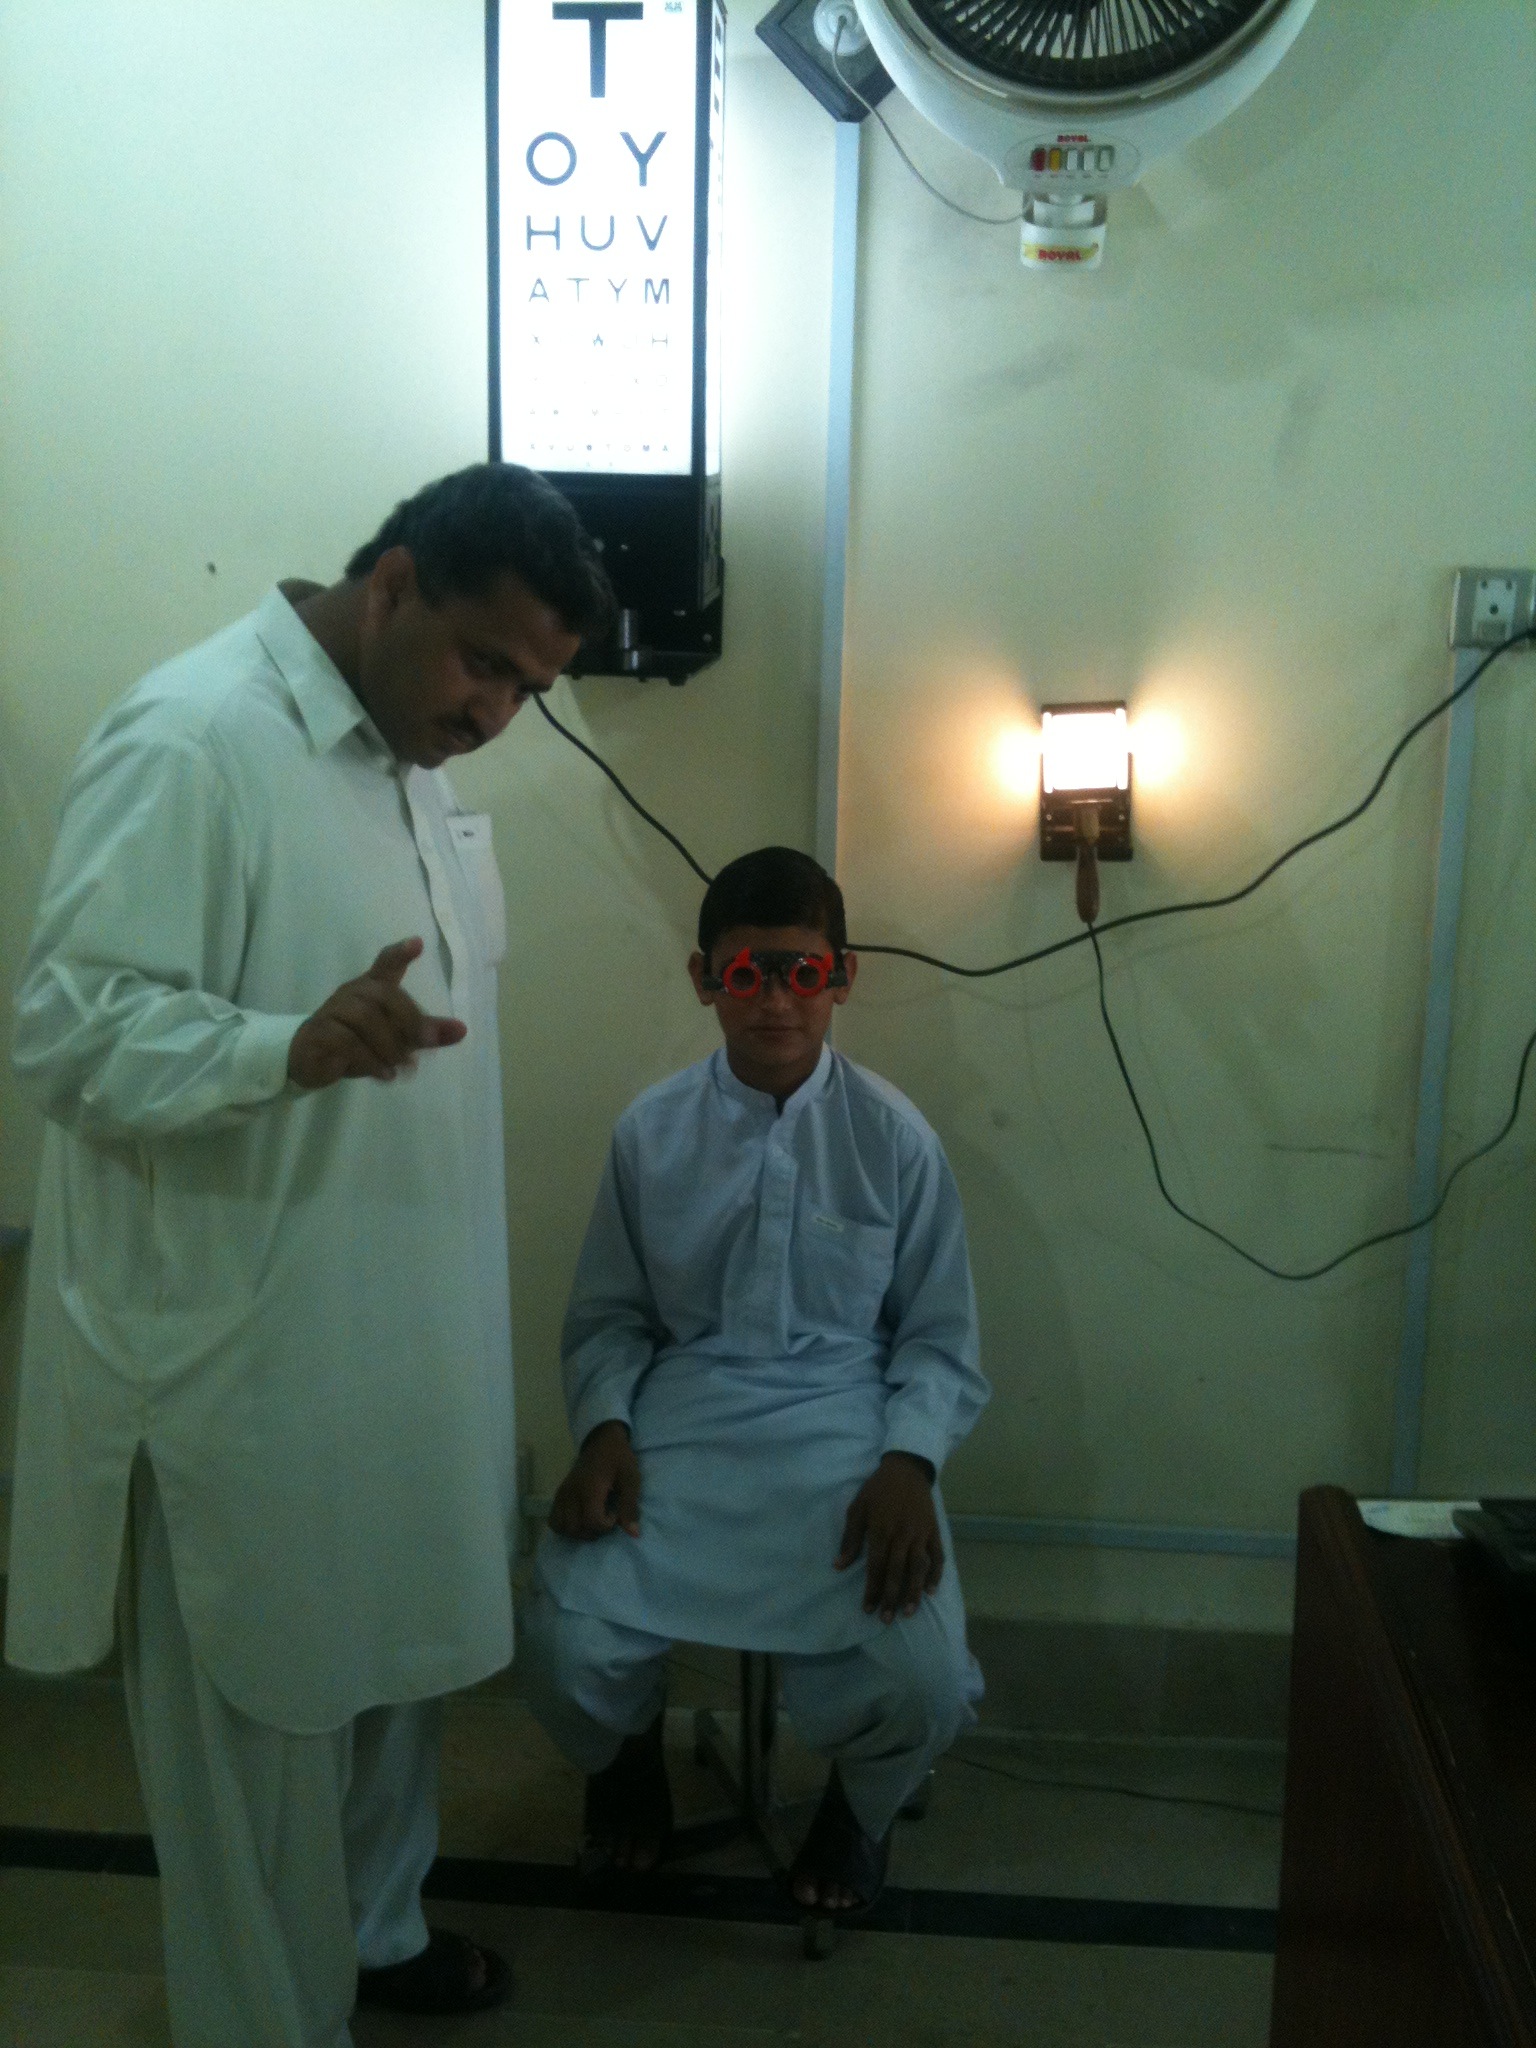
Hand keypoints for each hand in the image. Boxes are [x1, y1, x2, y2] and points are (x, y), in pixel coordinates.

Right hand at [287, 938, 466, 1088]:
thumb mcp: (395, 1040)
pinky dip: (370, 1060)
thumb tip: (462, 1030)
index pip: (385, 964)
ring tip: (403, 1067)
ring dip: (390, 1045)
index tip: (417, 944)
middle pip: (384, 994)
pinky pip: (347, 1041)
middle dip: (411, 1019)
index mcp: (371, 989)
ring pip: (365, 1018)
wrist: (308, 1061)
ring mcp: (333, 1011)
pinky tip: (385, 1074)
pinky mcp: (319, 1033)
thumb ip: (426, 1034)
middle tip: (429, 1042)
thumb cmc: (355, 1044)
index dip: (400, 954)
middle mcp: (352, 994)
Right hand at [548, 1421, 641, 1540]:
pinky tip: (579, 1519)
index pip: (591, 1520)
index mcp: (589, 1487)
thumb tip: (633, 1534)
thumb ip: (630, 1506)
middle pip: (574, 1528)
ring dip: (577, 1531)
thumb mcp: (631, 1478)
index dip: (606, 1525)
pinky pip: (553, 1520)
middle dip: (592, 1531)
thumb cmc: (619, 1459)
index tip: (614, 1513)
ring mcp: (562, 1493)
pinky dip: (564, 1526)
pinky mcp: (558, 1494)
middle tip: (604, 1518)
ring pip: (560, 1526)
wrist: (602, 1440)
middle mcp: (571, 1492)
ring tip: (591, 1521)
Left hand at [834, 1452, 943, 1622]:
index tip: (868, 1609)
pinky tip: (930, 1590)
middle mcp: (902, 1535)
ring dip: (914, 1591)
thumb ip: (850, 1538)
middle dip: (891, 1597)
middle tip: (886, 1619)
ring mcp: (920, 1534)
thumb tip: (838, 1565)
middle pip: (897, 1572)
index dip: (872, 1590)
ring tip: (909, 1612)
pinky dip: (935, 1574)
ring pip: (918, 1567)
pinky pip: (937, 1556)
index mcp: (881, 1529)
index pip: (876, 1566)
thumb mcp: (857, 1508)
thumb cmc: (877, 1490)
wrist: (906, 1469)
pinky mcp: (934, 1531)